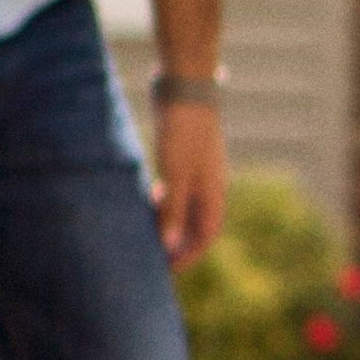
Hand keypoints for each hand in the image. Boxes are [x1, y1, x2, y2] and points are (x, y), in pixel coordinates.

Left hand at [152, 97, 226, 265]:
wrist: (185, 86)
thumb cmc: (183, 130)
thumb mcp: (175, 174)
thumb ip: (171, 210)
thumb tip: (169, 247)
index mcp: (212, 193)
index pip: (205, 236)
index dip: (188, 256)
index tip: (167, 273)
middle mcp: (208, 186)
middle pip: (195, 225)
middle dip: (178, 246)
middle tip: (154, 261)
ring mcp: (196, 171)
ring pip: (184, 208)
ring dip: (169, 225)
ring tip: (147, 238)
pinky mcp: (183, 158)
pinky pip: (175, 191)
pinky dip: (164, 204)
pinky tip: (146, 203)